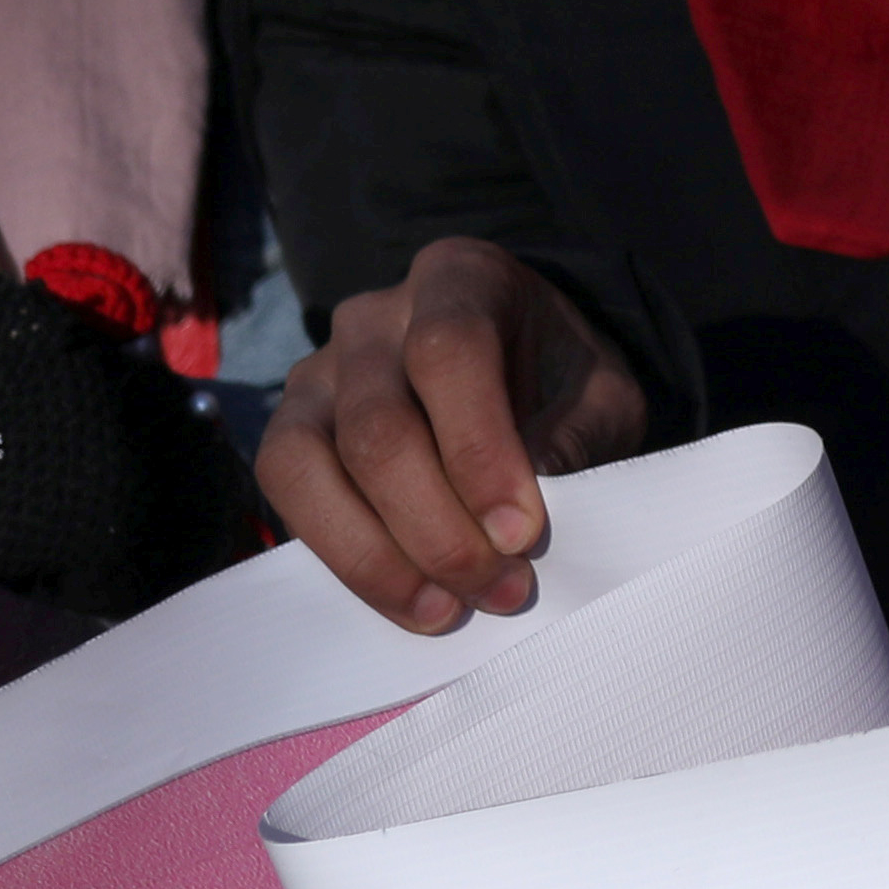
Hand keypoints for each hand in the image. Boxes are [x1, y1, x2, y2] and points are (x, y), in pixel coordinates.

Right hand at [258, 240, 645, 632]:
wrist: (525, 376)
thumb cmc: (564, 383)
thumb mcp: (601, 397)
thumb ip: (574, 439)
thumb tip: (514, 522)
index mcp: (460, 278)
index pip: (449, 352)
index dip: (480, 451)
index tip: (521, 534)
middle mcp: (375, 315)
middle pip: (378, 426)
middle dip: (437, 529)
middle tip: (502, 589)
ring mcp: (319, 370)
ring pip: (310, 462)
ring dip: (378, 555)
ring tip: (446, 610)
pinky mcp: (290, 427)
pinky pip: (287, 491)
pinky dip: (344, 556)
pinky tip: (408, 598)